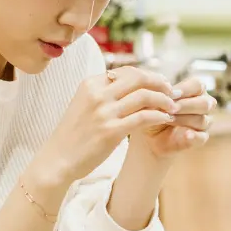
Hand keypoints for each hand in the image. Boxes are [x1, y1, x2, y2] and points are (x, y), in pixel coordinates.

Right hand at [32, 66, 176, 191]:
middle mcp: (97, 94)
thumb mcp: (83, 104)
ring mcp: (103, 112)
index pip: (126, 71)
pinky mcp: (111, 131)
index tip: (160, 83)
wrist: (57, 159)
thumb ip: (104, 93)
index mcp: (90, 84)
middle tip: (171, 91)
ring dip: (164, 100)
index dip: (147, 75)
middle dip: (159, 83)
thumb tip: (131, 85)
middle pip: (138, 78)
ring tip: (173, 107)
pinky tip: (165, 119)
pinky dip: (159, 116)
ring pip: (144, 96)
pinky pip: (143, 118)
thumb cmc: (74, 134)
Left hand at [136, 76, 213, 157]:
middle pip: (205, 103)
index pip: (198, 86)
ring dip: (184, 119)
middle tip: (170, 109)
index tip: (170, 94)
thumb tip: (170, 93)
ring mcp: (204, 122)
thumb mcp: (156, 100)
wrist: (149, 132)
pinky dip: (194, 136)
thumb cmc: (154, 110)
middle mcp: (204, 105)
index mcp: (196, 90)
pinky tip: (186, 135)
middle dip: (186, 105)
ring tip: (168, 120)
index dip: (185, 89)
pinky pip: (202, 137)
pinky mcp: (200, 138)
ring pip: (202, 120)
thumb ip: (164, 94)